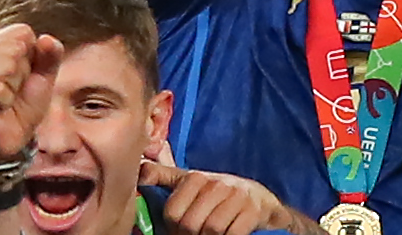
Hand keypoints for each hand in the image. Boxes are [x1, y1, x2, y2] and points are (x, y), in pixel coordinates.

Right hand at [0, 24, 62, 161]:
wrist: (14, 136)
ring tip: (3, 98)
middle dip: (22, 73)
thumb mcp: (45, 75)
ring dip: (13, 88)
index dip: (31, 56)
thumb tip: (46, 39)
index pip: (22, 33)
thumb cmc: (25, 102)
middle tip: (12, 89)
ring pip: (7, 66)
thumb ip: (51, 54)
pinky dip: (5, 101)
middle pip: (16, 48)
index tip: (22, 74)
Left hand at [141, 159, 322, 234]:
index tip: (180, 230)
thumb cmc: (219, 195)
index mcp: (196, 178)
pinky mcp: (253, 210)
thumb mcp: (191, 182)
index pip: (172, 213)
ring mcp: (237, 196)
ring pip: (211, 230)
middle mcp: (216, 183)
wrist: (261, 201)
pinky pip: (232, 234)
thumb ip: (165, 176)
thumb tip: (140, 171)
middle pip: (189, 224)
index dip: (173, 228)